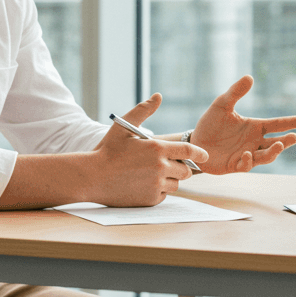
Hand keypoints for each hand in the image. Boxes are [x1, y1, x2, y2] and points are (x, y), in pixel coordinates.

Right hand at [93, 93, 208, 206]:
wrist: (91, 177)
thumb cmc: (107, 151)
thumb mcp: (123, 127)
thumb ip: (143, 110)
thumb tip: (158, 96)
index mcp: (157, 148)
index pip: (189, 151)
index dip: (199, 153)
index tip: (204, 156)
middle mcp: (160, 167)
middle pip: (186, 170)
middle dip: (180, 167)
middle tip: (165, 165)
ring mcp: (156, 185)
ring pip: (176, 184)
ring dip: (169, 180)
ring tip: (149, 174)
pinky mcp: (151, 199)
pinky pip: (164, 195)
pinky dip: (158, 191)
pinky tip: (142, 185)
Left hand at [192, 75, 295, 174]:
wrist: (194, 142)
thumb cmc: (210, 124)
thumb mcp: (221, 105)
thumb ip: (235, 92)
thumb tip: (249, 77)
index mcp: (254, 127)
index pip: (275, 124)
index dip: (288, 123)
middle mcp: (253, 142)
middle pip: (275, 143)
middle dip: (285, 142)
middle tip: (294, 137)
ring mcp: (246, 155)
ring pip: (265, 156)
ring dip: (272, 152)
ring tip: (278, 145)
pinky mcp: (235, 165)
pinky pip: (246, 165)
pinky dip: (248, 161)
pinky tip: (246, 154)